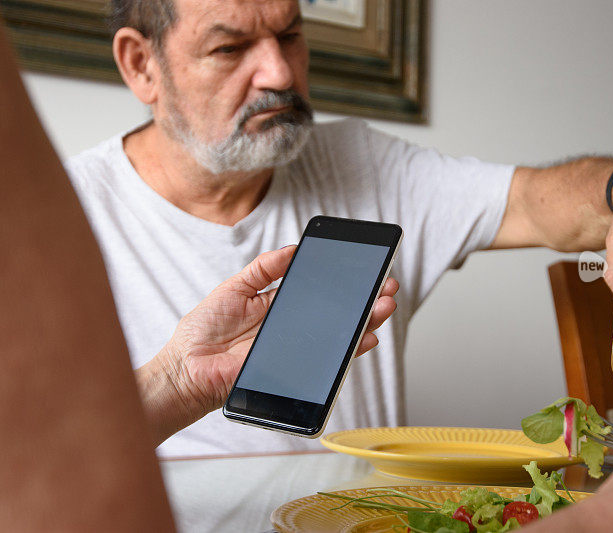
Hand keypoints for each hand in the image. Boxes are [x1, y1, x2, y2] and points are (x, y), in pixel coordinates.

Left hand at [137, 246, 398, 443]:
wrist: (185, 369)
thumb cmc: (203, 331)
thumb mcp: (234, 288)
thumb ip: (264, 269)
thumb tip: (292, 249)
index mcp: (280, 306)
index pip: (321, 292)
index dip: (344, 282)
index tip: (364, 268)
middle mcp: (293, 327)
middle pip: (339, 313)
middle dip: (366, 299)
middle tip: (386, 285)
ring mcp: (296, 349)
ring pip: (340, 336)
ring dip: (366, 321)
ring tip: (385, 305)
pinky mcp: (294, 370)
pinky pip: (328, 362)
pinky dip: (351, 351)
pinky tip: (367, 337)